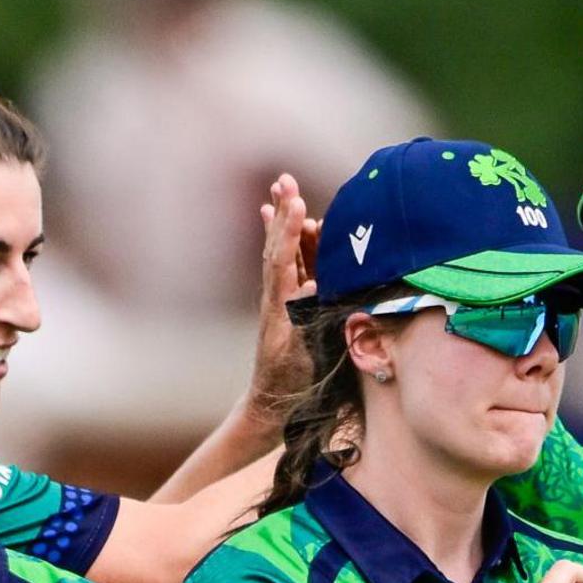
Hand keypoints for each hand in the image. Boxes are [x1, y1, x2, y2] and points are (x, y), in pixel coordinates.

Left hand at [247, 173, 319, 418]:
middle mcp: (278, 296)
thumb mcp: (299, 355)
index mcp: (280, 307)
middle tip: (282, 180)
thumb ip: (304, 320)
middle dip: (283, 213)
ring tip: (283, 189)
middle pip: (280, 246)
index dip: (288, 231)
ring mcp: (284, 298)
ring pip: (285, 251)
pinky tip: (286, 221)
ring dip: (285, 220)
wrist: (271, 403)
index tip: (294, 202)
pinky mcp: (291, 302)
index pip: (284, 260)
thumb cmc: (289, 383)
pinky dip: (290, 239)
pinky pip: (292, 264)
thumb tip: (311, 285)